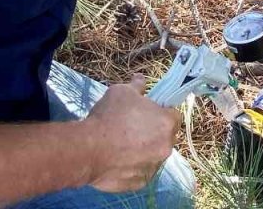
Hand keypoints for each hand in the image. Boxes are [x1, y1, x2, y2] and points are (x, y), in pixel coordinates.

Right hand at [82, 74, 181, 193]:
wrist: (89, 150)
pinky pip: (140, 171)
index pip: (174, 115)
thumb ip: (136, 86)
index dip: (161, 111)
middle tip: (133, 127)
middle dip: (153, 132)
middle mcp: (166, 147)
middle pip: (165, 137)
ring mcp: (154, 167)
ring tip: (121, 145)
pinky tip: (117, 159)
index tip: (148, 111)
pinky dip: (132, 166)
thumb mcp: (121, 91)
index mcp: (167, 123)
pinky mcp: (140, 183)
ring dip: (144, 150)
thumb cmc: (109, 117)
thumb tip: (141, 79)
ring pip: (153, 156)